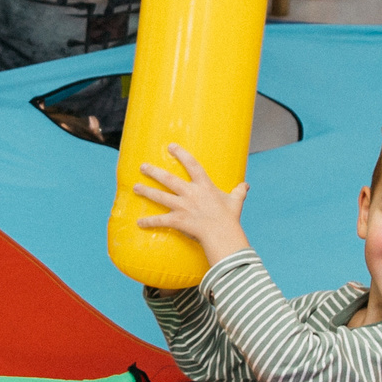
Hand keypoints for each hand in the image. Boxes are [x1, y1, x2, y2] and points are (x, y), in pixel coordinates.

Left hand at [132, 143, 249, 264]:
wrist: (222, 234)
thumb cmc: (230, 218)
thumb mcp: (236, 201)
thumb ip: (239, 191)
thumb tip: (246, 185)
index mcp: (204, 186)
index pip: (192, 165)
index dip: (181, 154)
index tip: (171, 146)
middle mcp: (190, 193)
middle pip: (168, 179)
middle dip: (154, 172)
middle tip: (142, 167)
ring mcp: (182, 206)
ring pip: (160, 196)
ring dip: (146, 191)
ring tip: (135, 187)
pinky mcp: (178, 220)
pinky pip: (160, 220)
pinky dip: (149, 222)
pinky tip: (139, 222)